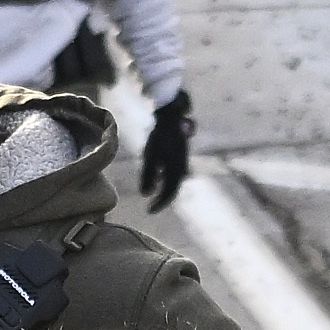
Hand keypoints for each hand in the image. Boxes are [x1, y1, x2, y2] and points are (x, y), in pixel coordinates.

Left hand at [137, 90, 194, 208]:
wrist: (171, 119)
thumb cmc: (159, 138)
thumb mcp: (150, 158)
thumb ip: (148, 176)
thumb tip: (145, 194)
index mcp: (176, 171)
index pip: (169, 194)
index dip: (159, 204)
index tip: (149, 211)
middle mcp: (183, 169)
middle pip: (172, 189)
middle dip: (162, 199)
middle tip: (152, 207)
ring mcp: (183, 162)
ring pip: (174, 181)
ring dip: (164, 189)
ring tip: (154, 195)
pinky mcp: (181, 156)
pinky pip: (174, 173)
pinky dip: (166, 178)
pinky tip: (158, 176)